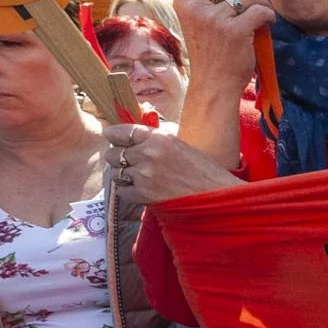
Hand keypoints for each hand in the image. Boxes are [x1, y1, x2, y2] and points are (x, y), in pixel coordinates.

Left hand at [107, 121, 240, 204]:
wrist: (216, 195)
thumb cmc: (203, 170)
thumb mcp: (180, 145)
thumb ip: (156, 140)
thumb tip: (133, 138)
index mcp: (159, 137)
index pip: (122, 131)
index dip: (114, 135)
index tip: (112, 137)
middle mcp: (148, 153)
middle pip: (113, 153)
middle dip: (118, 158)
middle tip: (128, 162)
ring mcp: (144, 174)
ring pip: (116, 173)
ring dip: (123, 175)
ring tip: (138, 178)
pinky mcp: (143, 194)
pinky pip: (122, 190)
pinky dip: (129, 191)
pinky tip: (142, 190)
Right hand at [174, 0, 277, 97]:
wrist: (214, 84)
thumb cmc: (212, 53)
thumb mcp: (200, 21)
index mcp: (184, 2)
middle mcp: (196, 8)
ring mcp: (214, 19)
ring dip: (264, 0)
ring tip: (267, 9)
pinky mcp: (233, 31)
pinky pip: (259, 10)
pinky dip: (269, 14)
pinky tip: (269, 21)